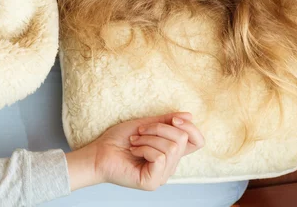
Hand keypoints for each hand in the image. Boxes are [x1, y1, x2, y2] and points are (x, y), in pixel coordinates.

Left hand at [65, 112, 204, 191]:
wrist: (99, 152)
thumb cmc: (119, 140)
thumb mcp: (146, 124)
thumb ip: (167, 121)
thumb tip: (189, 115)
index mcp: (171, 152)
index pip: (197, 142)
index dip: (191, 127)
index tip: (174, 119)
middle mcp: (170, 165)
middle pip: (182, 139)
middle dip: (159, 128)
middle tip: (140, 131)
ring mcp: (162, 175)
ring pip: (171, 147)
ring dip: (148, 138)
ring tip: (135, 142)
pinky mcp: (152, 182)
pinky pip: (159, 157)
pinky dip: (144, 148)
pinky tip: (134, 150)